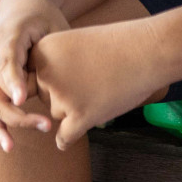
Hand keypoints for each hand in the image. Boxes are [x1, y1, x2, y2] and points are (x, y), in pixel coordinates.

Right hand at [0, 0, 70, 150]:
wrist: (19, 5)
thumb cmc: (42, 16)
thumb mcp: (53, 26)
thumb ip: (55, 51)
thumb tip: (69, 79)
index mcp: (6, 36)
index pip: (7, 61)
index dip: (13, 80)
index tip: (21, 100)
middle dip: (19, 112)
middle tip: (47, 125)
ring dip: (6, 124)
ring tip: (19, 143)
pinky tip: (9, 144)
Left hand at [31, 21, 168, 150]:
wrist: (147, 51)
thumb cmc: (116, 45)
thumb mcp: (75, 43)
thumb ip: (54, 64)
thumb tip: (38, 92)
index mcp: (42, 52)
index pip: (35, 75)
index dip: (55, 75)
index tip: (74, 68)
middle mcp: (46, 75)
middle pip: (44, 97)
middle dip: (63, 94)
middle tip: (91, 80)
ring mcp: (62, 98)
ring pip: (57, 114)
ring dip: (74, 110)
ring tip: (100, 90)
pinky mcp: (79, 118)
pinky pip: (63, 137)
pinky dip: (67, 138)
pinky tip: (75, 133)